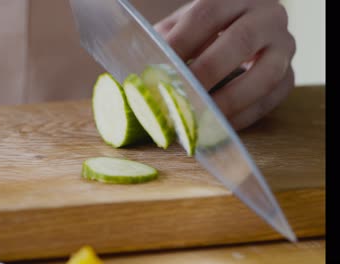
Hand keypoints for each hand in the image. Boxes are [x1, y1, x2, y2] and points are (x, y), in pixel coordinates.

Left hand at [154, 0, 295, 129]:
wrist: (247, 35)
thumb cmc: (206, 32)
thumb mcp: (185, 26)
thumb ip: (166, 42)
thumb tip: (145, 72)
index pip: (207, 14)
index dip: (182, 41)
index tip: (160, 67)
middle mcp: (267, 16)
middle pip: (240, 41)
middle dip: (207, 71)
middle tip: (182, 95)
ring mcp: (284, 47)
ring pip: (266, 74)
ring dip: (230, 100)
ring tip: (201, 117)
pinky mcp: (289, 76)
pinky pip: (270, 100)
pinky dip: (243, 117)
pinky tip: (218, 126)